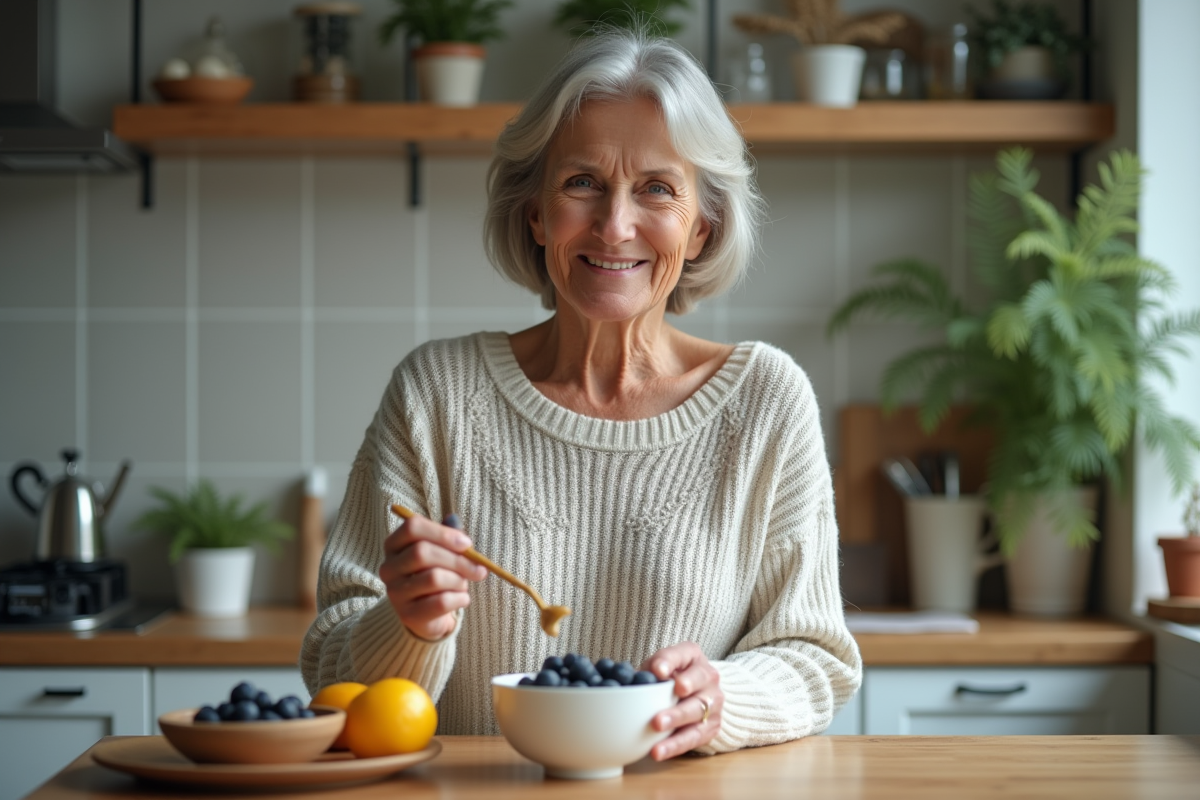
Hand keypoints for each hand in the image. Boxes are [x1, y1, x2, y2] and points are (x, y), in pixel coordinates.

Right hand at [379, 512, 486, 639]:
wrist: (427, 614)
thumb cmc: (435, 573)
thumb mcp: (441, 551)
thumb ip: (448, 536)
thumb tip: (456, 525)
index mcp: (394, 545)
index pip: (413, 527)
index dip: (443, 533)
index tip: (467, 544)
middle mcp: (388, 567)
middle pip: (422, 552)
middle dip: (457, 560)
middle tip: (479, 569)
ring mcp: (395, 592)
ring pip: (434, 578)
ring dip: (459, 581)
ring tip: (463, 585)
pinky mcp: (407, 615)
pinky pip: (440, 602)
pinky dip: (459, 599)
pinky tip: (462, 599)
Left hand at [641, 642, 721, 759]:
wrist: (700, 694)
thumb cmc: (672, 677)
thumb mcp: (659, 668)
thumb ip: (648, 671)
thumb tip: (630, 680)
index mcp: (692, 656)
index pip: (682, 654)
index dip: (669, 661)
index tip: (657, 671)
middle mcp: (708, 676)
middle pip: (697, 683)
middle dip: (677, 695)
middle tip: (660, 711)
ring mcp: (714, 701)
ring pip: (697, 712)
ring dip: (676, 721)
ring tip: (656, 729)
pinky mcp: (712, 725)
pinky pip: (694, 737)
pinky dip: (675, 744)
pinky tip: (659, 750)